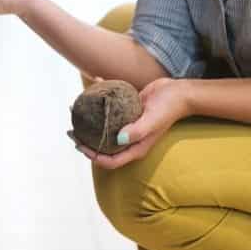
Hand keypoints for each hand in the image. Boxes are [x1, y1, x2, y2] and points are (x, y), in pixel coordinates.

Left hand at [75, 78, 190, 169]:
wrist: (178, 92)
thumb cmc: (168, 108)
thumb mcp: (153, 120)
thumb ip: (137, 131)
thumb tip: (118, 139)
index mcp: (136, 148)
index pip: (110, 161)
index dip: (93, 156)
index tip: (80, 145)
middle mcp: (130, 140)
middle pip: (103, 147)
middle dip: (86, 142)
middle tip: (72, 130)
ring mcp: (128, 127)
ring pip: (104, 130)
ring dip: (90, 123)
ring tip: (76, 112)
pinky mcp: (127, 113)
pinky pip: (110, 112)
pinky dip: (100, 103)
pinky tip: (92, 88)